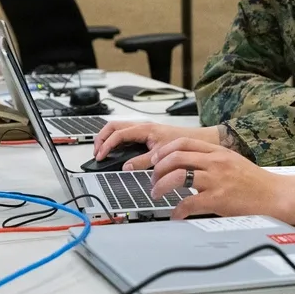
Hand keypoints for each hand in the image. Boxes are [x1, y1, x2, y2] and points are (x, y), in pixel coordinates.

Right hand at [93, 121, 218, 168]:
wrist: (198, 140)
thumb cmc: (184, 142)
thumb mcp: (161, 154)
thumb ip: (143, 161)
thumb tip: (126, 167)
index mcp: (145, 129)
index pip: (118, 134)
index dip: (106, 145)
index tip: (100, 156)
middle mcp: (143, 126)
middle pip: (114, 126)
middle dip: (101, 138)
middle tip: (96, 152)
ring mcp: (144, 129)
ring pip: (119, 128)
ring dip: (108, 138)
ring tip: (102, 151)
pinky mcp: (146, 134)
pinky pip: (126, 134)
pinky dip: (116, 140)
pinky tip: (116, 151)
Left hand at [149, 138, 294, 221]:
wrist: (276, 195)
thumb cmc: (256, 182)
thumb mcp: (233, 161)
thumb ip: (212, 160)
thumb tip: (189, 164)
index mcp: (219, 151)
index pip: (184, 142)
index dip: (164, 150)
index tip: (155, 159)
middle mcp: (216, 162)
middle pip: (176, 156)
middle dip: (157, 169)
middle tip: (153, 180)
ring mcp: (217, 179)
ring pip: (178, 176)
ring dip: (161, 186)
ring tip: (157, 195)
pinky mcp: (218, 198)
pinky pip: (188, 202)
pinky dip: (177, 210)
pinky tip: (176, 215)